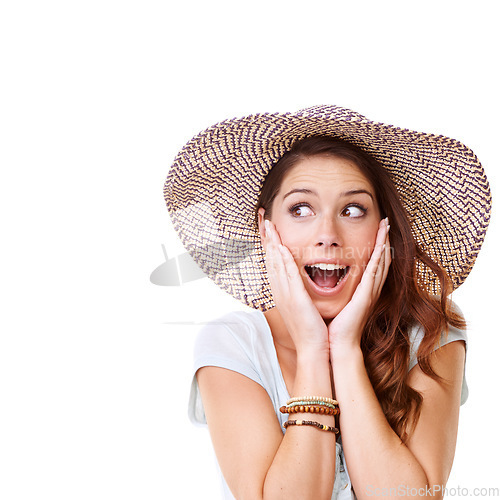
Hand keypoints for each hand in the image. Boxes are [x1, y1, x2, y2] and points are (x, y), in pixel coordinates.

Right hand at [262, 218, 328, 354]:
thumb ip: (299, 290)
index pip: (272, 261)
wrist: (312, 348)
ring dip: (271, 243)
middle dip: (266, 237)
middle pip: (269, 258)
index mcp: (282, 291)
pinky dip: (282, 261)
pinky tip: (280, 247)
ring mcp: (285, 294)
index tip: (268, 227)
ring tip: (268, 225)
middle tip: (263, 218)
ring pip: (275, 263)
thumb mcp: (302, 305)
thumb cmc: (310, 328)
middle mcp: (280, 290)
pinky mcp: (294, 298)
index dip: (269, 243)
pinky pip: (287, 275)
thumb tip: (300, 280)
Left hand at [328, 217, 390, 353]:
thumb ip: (338, 291)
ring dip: (384, 243)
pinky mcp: (366, 296)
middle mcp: (370, 289)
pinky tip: (382, 246)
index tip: (377, 230)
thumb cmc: (335, 326)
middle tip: (386, 222)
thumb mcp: (338, 303)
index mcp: (362, 290)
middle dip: (384, 239)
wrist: (338, 344)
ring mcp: (370, 292)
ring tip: (386, 227)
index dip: (376, 246)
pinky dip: (379, 257)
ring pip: (380, 262)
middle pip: (381, 259)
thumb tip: (326, 279)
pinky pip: (374, 272)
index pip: (372, 263)